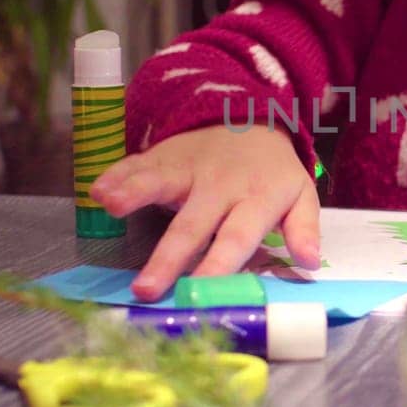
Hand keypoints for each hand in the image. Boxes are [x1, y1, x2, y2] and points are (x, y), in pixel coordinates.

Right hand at [90, 125, 320, 301]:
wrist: (252, 114)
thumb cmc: (272, 171)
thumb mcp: (300, 194)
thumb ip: (303, 227)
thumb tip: (311, 261)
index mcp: (256, 199)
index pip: (237, 237)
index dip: (219, 265)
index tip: (201, 292)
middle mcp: (219, 184)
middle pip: (192, 224)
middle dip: (168, 257)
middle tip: (146, 289)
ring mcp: (189, 166)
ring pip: (159, 181)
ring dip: (134, 192)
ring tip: (110, 206)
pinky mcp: (164, 155)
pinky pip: (138, 164)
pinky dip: (116, 174)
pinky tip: (95, 189)